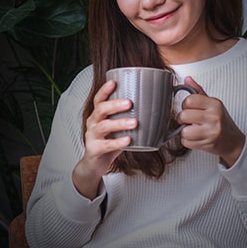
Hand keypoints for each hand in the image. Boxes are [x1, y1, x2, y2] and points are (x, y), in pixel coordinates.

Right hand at [73, 79, 135, 198]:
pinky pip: (106, 145)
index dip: (105, 90)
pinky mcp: (94, 150)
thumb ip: (128, 119)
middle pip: (100, 109)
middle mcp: (93, 123)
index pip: (99, 99)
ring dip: (120, 123)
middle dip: (115, 105)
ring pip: (104, 126)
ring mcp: (92, 136)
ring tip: (134, 122)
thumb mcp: (116, 129)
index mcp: (98, 115)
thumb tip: (154, 109)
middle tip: (129, 103)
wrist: (94, 165)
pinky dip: (118, 142)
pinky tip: (128, 140)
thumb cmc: (108, 144)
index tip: (114, 82)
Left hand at [178, 76, 245, 166]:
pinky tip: (195, 137)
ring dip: (185, 131)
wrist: (232, 140)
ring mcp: (211, 131)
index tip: (189, 108)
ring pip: (184, 131)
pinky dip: (187, 141)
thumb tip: (187, 79)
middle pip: (184, 115)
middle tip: (189, 120)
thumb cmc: (221, 121)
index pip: (189, 100)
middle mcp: (214, 117)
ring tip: (192, 129)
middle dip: (183, 119)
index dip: (185, 105)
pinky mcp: (207, 144)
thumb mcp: (212, 104)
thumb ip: (198, 91)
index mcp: (215, 104)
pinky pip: (186, 142)